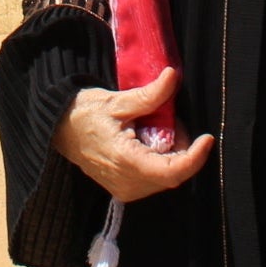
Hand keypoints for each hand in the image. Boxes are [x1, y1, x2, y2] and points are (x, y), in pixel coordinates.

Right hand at [51, 66, 214, 202]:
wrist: (59, 128)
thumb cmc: (85, 113)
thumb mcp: (117, 100)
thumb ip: (149, 95)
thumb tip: (173, 77)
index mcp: (127, 162)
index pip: (172, 172)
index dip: (195, 157)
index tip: (207, 138)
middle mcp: (128, 183)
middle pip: (171, 174)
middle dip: (183, 149)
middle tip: (176, 119)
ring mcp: (125, 189)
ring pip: (164, 178)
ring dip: (173, 154)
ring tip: (163, 125)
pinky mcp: (123, 188)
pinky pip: (153, 179)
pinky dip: (161, 160)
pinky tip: (152, 138)